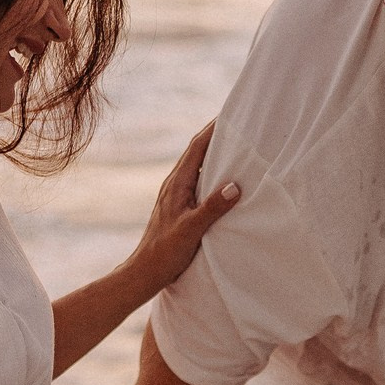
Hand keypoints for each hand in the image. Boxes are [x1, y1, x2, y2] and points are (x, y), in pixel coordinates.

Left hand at [129, 124, 239, 300]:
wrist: (145, 271)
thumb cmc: (165, 252)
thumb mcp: (191, 229)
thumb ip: (212, 207)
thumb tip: (234, 185)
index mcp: (176, 184)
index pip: (197, 147)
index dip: (213, 128)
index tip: (230, 113)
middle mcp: (175, 184)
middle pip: (197, 151)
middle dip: (216, 135)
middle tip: (238, 123)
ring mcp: (175, 194)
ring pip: (197, 165)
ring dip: (214, 152)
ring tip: (235, 144)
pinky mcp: (179, 205)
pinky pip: (198, 180)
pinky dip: (211, 171)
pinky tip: (223, 177)